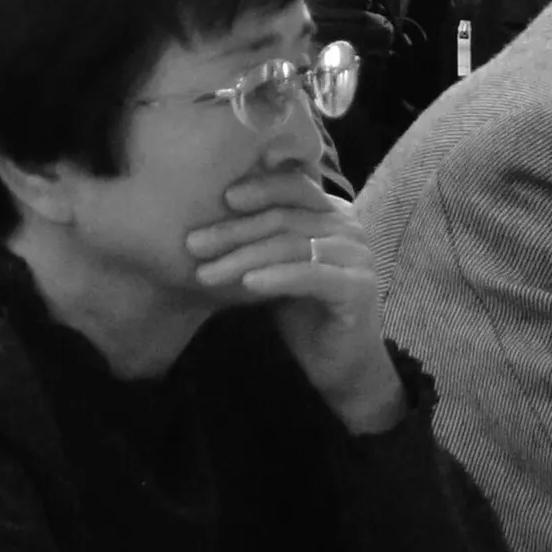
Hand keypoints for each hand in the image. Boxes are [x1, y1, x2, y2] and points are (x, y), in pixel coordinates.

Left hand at [186, 172, 403, 433]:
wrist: (341, 363)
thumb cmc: (305, 312)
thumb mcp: (278, 267)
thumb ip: (263, 239)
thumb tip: (208, 215)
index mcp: (333, 214)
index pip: (294, 188)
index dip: (259, 189)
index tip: (221, 198)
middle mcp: (350, 228)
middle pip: (285, 218)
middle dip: (235, 231)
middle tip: (193, 244)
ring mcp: (357, 257)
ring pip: (292, 246)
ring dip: (243, 258)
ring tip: (206, 273)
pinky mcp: (358, 288)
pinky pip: (310, 276)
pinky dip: (277, 277)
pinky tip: (247, 284)